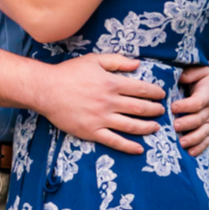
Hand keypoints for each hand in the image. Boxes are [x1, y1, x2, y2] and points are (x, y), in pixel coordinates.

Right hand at [29, 52, 165, 154]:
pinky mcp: (92, 132)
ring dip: (147, 127)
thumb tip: (138, 64)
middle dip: (155, 110)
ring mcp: (101, 119)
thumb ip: (117, 61)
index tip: (161, 94)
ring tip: (156, 127)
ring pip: (131, 126)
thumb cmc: (69, 73)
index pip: (141, 89)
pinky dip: (129, 146)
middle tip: (162, 111)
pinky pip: (114, 141)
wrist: (46, 90)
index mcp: (112, 83)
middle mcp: (110, 102)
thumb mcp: (94, 60)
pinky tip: (139, 149)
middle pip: (140, 108)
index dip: (155, 92)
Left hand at [172, 66, 208, 156]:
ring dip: (193, 139)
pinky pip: (208, 140)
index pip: (198, 102)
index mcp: (208, 93)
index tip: (173, 107)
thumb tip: (181, 78)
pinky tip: (190, 153)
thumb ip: (191, 73)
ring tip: (181, 143)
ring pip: (204, 133)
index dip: (186, 106)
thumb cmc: (205, 81)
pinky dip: (200, 148)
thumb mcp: (201, 71)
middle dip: (187, 124)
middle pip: (199, 119)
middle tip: (174, 126)